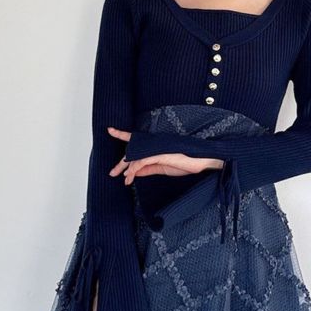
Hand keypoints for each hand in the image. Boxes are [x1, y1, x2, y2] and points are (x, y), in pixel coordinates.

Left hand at [106, 126, 222, 183]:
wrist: (201, 162)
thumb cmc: (185, 163)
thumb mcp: (162, 168)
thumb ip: (148, 169)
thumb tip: (134, 172)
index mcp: (154, 146)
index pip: (135, 139)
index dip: (122, 134)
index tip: (110, 130)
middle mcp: (153, 145)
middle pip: (132, 152)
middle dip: (121, 163)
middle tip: (112, 173)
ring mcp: (156, 148)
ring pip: (135, 158)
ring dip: (127, 170)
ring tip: (124, 180)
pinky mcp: (159, 154)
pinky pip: (142, 162)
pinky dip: (134, 170)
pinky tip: (130, 178)